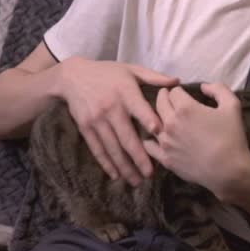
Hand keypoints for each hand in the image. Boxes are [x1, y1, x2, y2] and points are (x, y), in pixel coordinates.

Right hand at [56, 57, 176, 185]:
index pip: (139, 109)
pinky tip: (115, 175)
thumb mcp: (130, 69)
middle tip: (150, 174)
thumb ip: (154, 77)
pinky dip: (106, 163)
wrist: (72, 76)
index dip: (148, 120)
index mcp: (126, 93)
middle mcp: (111, 108)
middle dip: (139, 157)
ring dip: (124, 166)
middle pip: (126, 136)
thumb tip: (177, 82)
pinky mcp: (86, 128)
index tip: (158, 133)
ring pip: (112, 147)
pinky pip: (97, 148)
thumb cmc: (107, 72)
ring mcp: (97, 120)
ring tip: (136, 180)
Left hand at [142, 83, 249, 201]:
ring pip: (152, 123)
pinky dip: (151, 139)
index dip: (179, 90)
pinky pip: (149, 145)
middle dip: (164, 98)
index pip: (173, 91)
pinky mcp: (164, 158)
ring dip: (158, 118)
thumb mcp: (232, 105)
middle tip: (168, 99)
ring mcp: (165, 142)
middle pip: (159, 103)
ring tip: (164, 119)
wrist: (228, 171)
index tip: (182, 94)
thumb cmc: (231, 137)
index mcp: (185, 108)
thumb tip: (204, 86)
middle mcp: (170, 122)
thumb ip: (218, 89)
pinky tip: (155, 138)